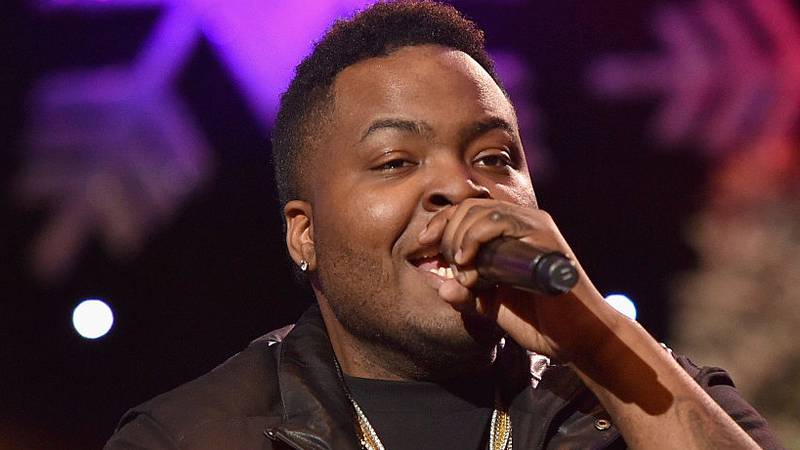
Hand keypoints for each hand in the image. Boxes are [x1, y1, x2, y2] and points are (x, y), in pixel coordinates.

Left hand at [418, 199, 618, 362]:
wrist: (576, 339)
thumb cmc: (538, 321)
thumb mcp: (490, 306)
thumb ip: (467, 294)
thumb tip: (441, 286)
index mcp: (510, 233)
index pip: (467, 211)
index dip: (441, 223)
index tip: (424, 244)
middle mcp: (523, 222)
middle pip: (469, 207)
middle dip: (448, 233)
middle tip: (450, 264)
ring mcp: (535, 227)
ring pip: (481, 211)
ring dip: (460, 238)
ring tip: (463, 268)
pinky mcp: (544, 237)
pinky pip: (500, 221)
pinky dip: (476, 238)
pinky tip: (469, 262)